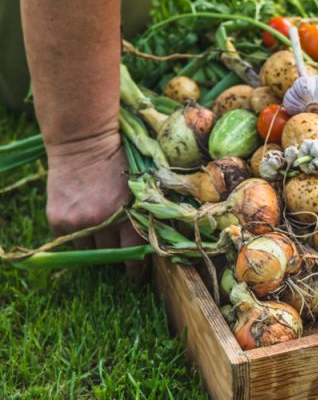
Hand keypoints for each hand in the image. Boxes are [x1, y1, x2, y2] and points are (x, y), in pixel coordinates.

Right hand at [45, 132, 145, 278]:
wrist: (83, 141)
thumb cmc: (120, 158)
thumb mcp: (141, 184)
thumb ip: (147, 210)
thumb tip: (162, 236)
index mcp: (129, 215)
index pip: (134, 253)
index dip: (136, 267)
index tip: (137, 274)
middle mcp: (103, 222)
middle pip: (111, 255)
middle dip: (117, 258)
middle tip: (122, 260)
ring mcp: (78, 222)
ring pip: (89, 251)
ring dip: (97, 248)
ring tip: (102, 241)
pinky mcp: (58, 219)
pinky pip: (69, 241)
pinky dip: (77, 237)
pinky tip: (84, 226)